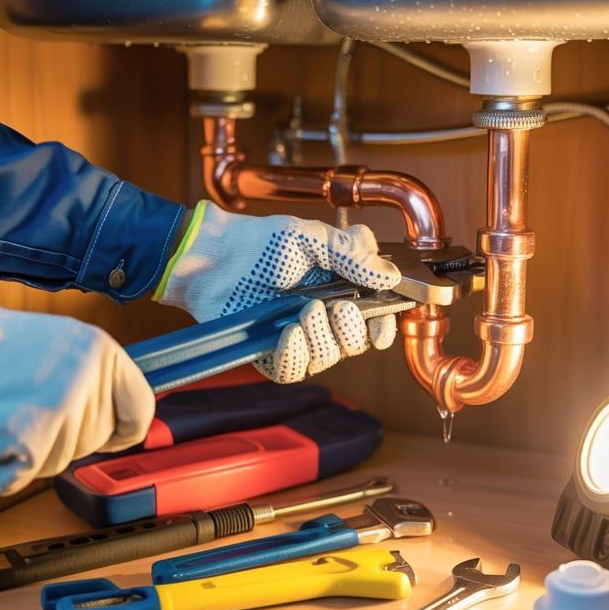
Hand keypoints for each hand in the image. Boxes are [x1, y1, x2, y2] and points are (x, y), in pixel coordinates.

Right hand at [0, 289, 154, 494]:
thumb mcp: (63, 341)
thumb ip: (94, 376)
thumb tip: (115, 416)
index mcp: (104, 352)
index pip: (140, 410)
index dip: (126, 430)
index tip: (115, 435)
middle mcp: (90, 381)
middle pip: (94, 442)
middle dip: (63, 438)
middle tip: (28, 411)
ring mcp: (63, 412)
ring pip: (58, 462)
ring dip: (29, 451)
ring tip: (5, 414)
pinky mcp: (31, 440)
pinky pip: (23, 478)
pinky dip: (2, 467)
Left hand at [154, 201, 401, 382]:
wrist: (217, 256)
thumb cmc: (264, 243)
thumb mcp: (313, 238)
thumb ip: (354, 254)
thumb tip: (391, 276)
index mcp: (343, 291)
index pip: (376, 322)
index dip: (383, 328)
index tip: (380, 325)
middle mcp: (324, 320)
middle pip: (356, 346)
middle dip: (352, 330)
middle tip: (335, 306)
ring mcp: (298, 339)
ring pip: (327, 359)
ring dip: (321, 339)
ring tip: (303, 312)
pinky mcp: (272, 355)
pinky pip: (293, 371)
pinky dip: (295, 356)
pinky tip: (288, 334)